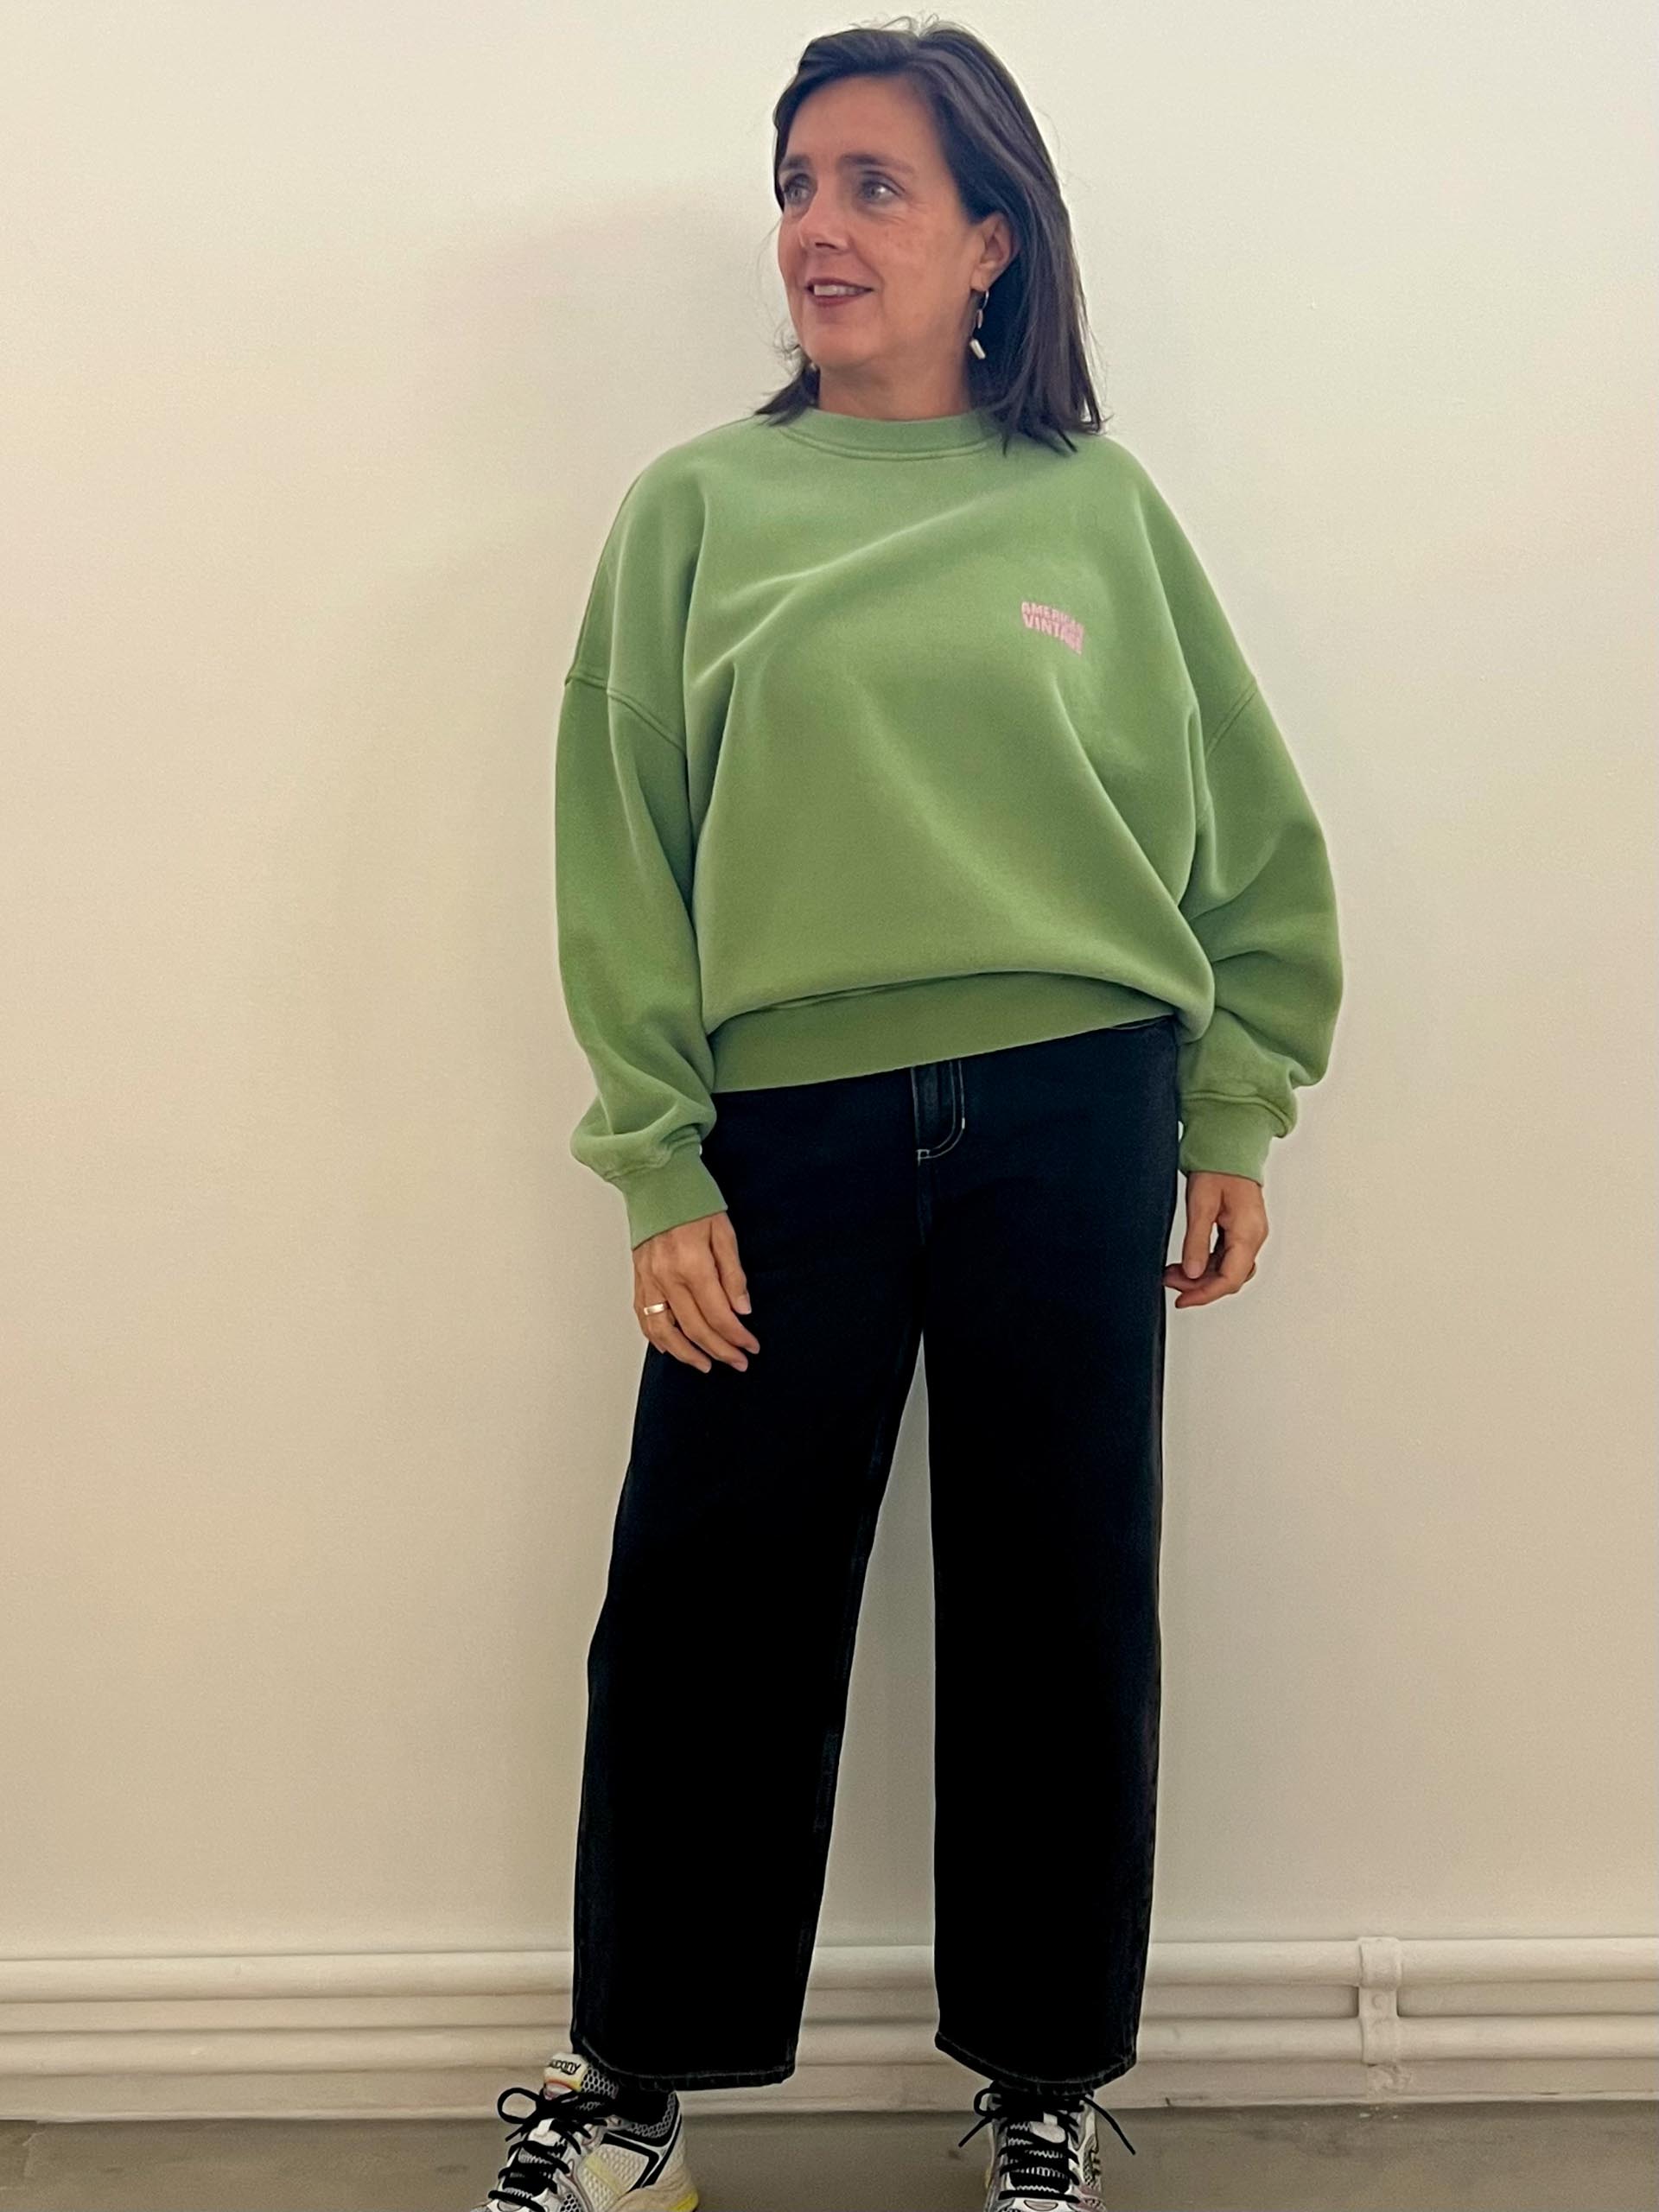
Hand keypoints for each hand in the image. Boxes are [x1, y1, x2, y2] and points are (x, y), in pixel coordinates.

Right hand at [631, 1210, 760, 1372]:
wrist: (656, 1181)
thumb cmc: (692, 1200)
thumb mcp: (724, 1231)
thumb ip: (733, 1274)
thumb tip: (742, 1310)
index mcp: (692, 1264)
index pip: (719, 1314)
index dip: (737, 1336)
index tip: (751, 1347)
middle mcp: (667, 1277)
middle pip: (695, 1328)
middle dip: (720, 1350)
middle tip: (738, 1362)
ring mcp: (649, 1280)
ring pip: (665, 1331)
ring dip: (687, 1354)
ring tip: (706, 1365)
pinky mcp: (639, 1279)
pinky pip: (645, 1317)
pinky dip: (659, 1338)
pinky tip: (672, 1348)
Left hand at [1163, 1170, 1265, 1307]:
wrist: (1229, 1146)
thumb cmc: (1218, 1168)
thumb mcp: (1201, 1204)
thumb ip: (1196, 1241)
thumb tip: (1191, 1273)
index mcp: (1248, 1232)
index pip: (1230, 1279)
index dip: (1205, 1294)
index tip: (1181, 1300)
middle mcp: (1254, 1237)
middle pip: (1230, 1278)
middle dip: (1199, 1286)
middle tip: (1169, 1281)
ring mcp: (1249, 1234)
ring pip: (1228, 1269)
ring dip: (1201, 1276)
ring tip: (1172, 1273)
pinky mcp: (1241, 1231)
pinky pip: (1226, 1257)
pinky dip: (1206, 1264)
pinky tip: (1187, 1263)